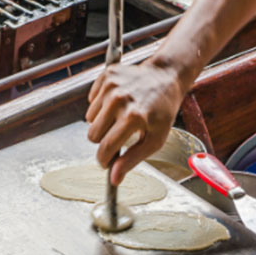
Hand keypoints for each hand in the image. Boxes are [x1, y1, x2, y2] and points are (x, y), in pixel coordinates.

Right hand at [85, 58, 187, 183]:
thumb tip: (114, 178)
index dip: (104, 160)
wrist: (165, 77)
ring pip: (89, 118)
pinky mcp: (106, 76)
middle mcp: (119, 100)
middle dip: (103, 139)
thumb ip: (133, 159)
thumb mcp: (156, 139)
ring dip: (102, 120)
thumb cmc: (162, 111)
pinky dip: (101, 104)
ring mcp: (111, 86)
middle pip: (92, 135)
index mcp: (133, 117)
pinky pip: (91, 100)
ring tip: (121, 114)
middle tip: (119, 133)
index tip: (107, 162)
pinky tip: (118, 101)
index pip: (105, 147)